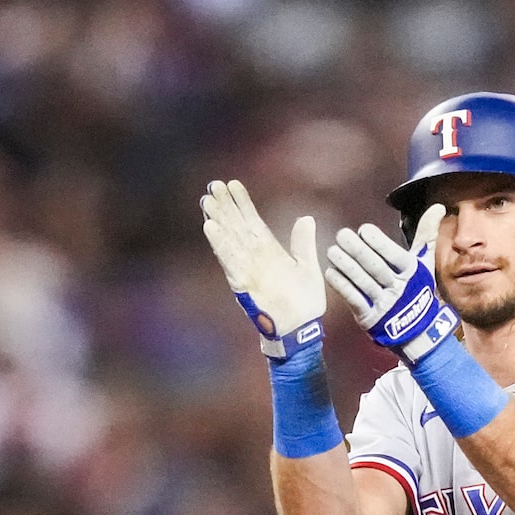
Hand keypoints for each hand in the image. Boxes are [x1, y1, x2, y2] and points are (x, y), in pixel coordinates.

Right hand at [200, 179, 323, 362]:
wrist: (301, 330)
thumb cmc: (305, 304)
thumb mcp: (308, 268)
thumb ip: (303, 244)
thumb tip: (306, 218)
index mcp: (269, 252)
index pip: (252, 221)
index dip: (242, 203)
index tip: (232, 184)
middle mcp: (255, 258)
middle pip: (237, 226)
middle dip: (225, 206)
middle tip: (213, 185)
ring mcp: (247, 269)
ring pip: (229, 240)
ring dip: (218, 220)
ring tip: (207, 201)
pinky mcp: (243, 283)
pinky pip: (230, 261)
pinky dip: (221, 244)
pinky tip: (210, 227)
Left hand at [326, 204, 459, 361]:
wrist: (417, 332)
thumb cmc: (417, 289)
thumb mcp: (425, 263)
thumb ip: (426, 234)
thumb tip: (438, 206)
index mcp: (411, 273)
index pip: (394, 256)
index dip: (379, 243)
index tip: (363, 229)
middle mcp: (398, 288)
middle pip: (376, 268)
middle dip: (358, 251)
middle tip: (342, 235)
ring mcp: (384, 304)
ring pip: (363, 283)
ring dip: (346, 266)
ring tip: (332, 251)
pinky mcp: (370, 317)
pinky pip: (354, 300)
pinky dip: (342, 286)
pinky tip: (330, 272)